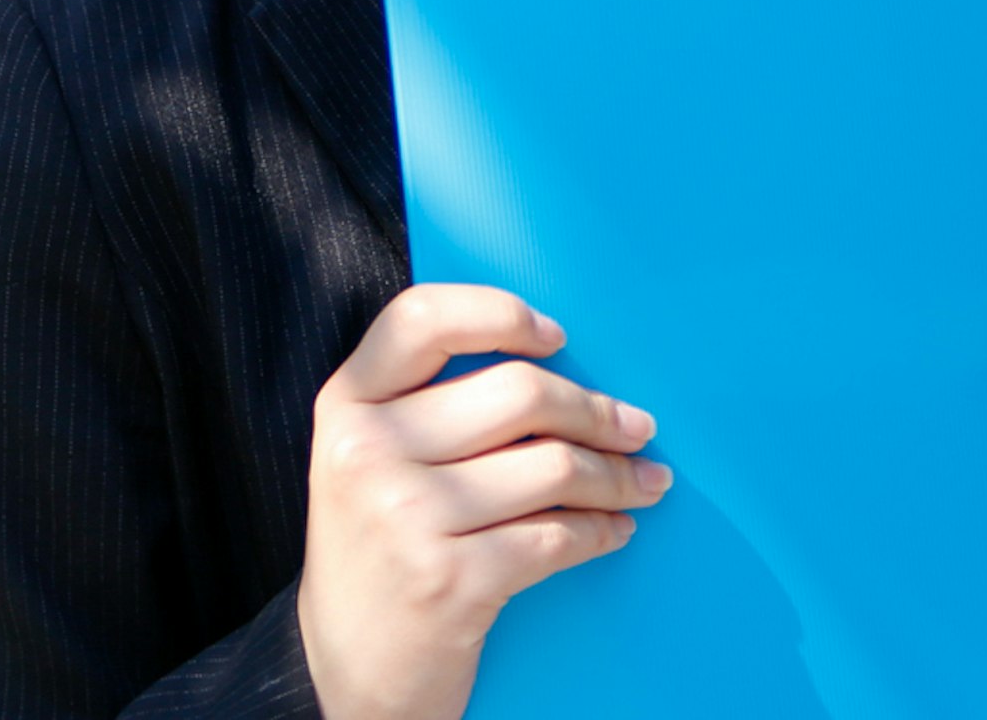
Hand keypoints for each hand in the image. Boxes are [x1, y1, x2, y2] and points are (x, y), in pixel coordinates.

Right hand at [296, 282, 666, 719]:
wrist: (342, 672)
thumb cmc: (376, 551)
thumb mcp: (369, 462)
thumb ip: (427, 406)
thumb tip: (557, 368)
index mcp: (346, 405)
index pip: (421, 319)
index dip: (498, 314)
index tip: (556, 337)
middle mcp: (369, 451)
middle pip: (516, 391)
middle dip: (594, 410)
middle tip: (635, 426)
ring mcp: (407, 517)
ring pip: (553, 467)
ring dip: (617, 476)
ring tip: (644, 481)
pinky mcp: (452, 580)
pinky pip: (559, 537)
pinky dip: (602, 532)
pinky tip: (615, 529)